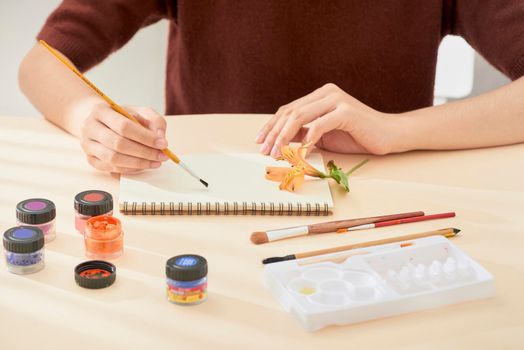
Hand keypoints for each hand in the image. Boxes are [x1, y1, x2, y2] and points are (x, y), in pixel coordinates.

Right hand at [80, 104, 168, 173]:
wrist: (102, 122)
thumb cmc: (124, 117)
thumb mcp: (141, 112)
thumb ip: (155, 121)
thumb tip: (160, 137)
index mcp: (101, 111)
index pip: (124, 126)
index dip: (145, 137)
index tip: (163, 143)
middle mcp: (89, 127)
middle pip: (118, 144)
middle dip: (144, 152)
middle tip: (162, 156)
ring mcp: (87, 145)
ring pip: (113, 159)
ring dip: (138, 163)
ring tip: (155, 162)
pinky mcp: (90, 159)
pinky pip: (111, 168)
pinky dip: (130, 169)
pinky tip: (143, 166)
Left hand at [256, 83, 397, 155]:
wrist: (389, 135)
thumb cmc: (357, 136)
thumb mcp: (324, 135)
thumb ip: (304, 133)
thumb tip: (279, 142)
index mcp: (320, 95)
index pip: (288, 109)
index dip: (271, 125)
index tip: (260, 141)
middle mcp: (326, 93)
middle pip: (290, 112)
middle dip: (274, 133)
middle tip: (264, 150)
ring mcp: (336, 100)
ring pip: (300, 117)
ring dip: (284, 137)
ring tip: (277, 153)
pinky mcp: (346, 111)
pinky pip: (319, 126)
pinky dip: (307, 140)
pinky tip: (301, 153)